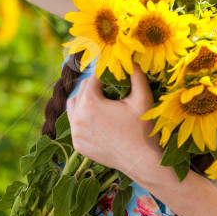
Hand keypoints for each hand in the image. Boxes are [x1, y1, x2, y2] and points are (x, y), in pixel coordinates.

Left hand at [66, 63, 162, 180]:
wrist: (142, 162)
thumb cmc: (143, 128)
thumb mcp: (142, 97)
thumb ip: (135, 72)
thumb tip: (131, 54)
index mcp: (90, 103)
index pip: (93, 77)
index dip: (104, 71)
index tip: (113, 69)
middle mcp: (78, 117)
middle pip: (81, 89)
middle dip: (95, 85)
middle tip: (110, 85)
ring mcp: (76, 133)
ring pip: (73, 106)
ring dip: (84, 100)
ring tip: (101, 100)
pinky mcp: (78, 145)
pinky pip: (75, 124)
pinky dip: (83, 118)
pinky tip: (99, 119)